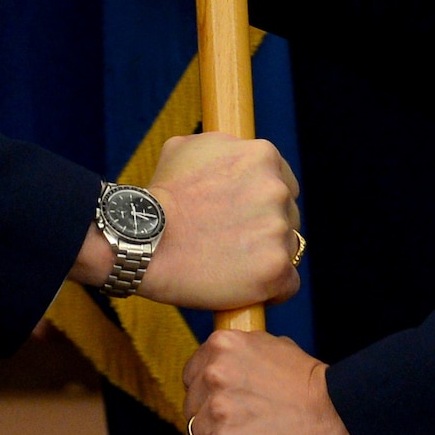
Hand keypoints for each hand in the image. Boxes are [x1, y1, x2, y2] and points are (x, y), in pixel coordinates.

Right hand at [143, 133, 300, 309]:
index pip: (284, 182)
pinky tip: (245, 284)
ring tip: (231, 261)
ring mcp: (278, 231)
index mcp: (263, 156)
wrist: (145, 240)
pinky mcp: (275, 270)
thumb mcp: (186, 148)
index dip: (261, 200)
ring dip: (265, 255)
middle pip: (288, 214)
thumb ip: (223, 147)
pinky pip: (288, 283)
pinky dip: (271, 287)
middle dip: (265, 226)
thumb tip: (235, 153)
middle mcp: (277, 190)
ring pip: (287, 247)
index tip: (242, 213)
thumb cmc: (162, 195)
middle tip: (231, 237)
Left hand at [184, 329, 360, 434]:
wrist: (337, 413)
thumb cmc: (310, 383)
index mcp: (222, 345)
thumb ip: (239, 353)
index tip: (220, 401)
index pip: (191, 374)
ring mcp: (219, 411)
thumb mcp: (272, 346)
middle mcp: (215, 374)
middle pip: (191, 406)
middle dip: (209, 418)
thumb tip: (219, 364)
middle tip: (237, 424)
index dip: (205, 392)